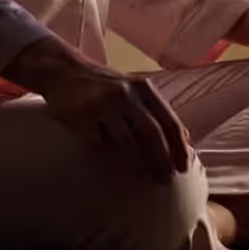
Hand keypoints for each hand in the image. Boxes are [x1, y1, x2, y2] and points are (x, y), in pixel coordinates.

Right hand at [1, 38, 190, 182]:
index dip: (178, 146)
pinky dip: (107, 156)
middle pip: (150, 131)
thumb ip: (156, 109)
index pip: (168, 120)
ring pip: (126, 139)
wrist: (63, 70)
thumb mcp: (133, 88)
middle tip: (166, 179)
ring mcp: (102, 103)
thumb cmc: (105, 85)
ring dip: (138, 163)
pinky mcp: (80, 114)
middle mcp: (125, 93)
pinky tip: (112, 168)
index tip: (183, 167)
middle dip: (161, 158)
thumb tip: (185, 138)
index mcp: (142, 87)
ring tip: (145, 178)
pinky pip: (98, 142)